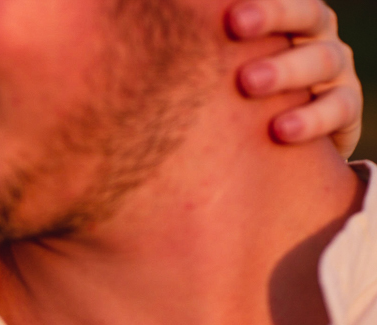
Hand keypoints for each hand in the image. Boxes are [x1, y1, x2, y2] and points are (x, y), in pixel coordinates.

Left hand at [230, 0, 363, 158]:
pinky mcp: (346, 107)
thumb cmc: (234, 97)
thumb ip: (216, 49)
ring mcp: (336, 71)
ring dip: (286, 69)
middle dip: (272, 15)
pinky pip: (337, 108)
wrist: (276, 143)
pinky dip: (310, 119)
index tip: (230, 4)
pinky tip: (280, 130)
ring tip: (248, 82)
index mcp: (286, 20)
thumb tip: (146, 4)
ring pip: (322, 59)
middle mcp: (315, 37)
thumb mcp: (228, 67)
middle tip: (236, 22)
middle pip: (306, 15)